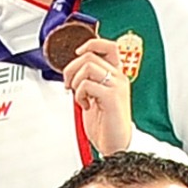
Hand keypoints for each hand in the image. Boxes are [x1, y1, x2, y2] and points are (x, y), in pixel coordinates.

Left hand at [61, 36, 135, 156]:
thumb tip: (72, 71)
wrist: (117, 145)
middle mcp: (119, 77)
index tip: (78, 53)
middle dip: (71, 68)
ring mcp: (116, 86)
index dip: (91, 43)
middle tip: (68, 84)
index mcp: (116, 75)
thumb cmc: (106, 124)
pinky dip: (80, 95)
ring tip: (79, 96)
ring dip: (76, 81)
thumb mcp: (95, 97)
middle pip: (90, 55)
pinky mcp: (112, 97)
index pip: (108, 46)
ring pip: (88, 67)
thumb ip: (88, 82)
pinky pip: (87, 84)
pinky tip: (86, 105)